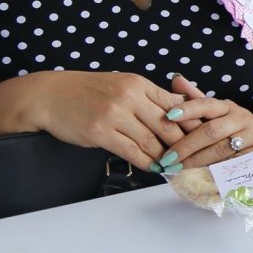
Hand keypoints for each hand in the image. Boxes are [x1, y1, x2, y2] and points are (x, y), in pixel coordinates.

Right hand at [22, 71, 189, 170]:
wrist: (49, 95)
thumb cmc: (87, 91)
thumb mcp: (122, 84)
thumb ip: (148, 96)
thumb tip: (178, 107)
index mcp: (139, 84)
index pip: (176, 105)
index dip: (192, 124)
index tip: (202, 138)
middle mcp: (130, 97)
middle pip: (168, 125)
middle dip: (184, 144)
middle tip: (194, 158)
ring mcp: (115, 114)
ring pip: (151, 141)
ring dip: (165, 157)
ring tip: (176, 167)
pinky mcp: (100, 132)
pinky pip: (131, 151)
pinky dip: (146, 162)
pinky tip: (154, 168)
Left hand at [161, 74, 252, 167]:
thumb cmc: (234, 123)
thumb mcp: (217, 109)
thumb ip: (195, 98)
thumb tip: (176, 79)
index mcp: (226, 106)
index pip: (207, 104)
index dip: (188, 109)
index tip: (169, 116)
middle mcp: (239, 118)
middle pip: (212, 131)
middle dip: (187, 145)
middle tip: (168, 158)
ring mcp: (250, 135)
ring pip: (221, 150)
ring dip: (197, 160)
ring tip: (178, 168)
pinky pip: (233, 163)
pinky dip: (215, 169)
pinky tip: (199, 174)